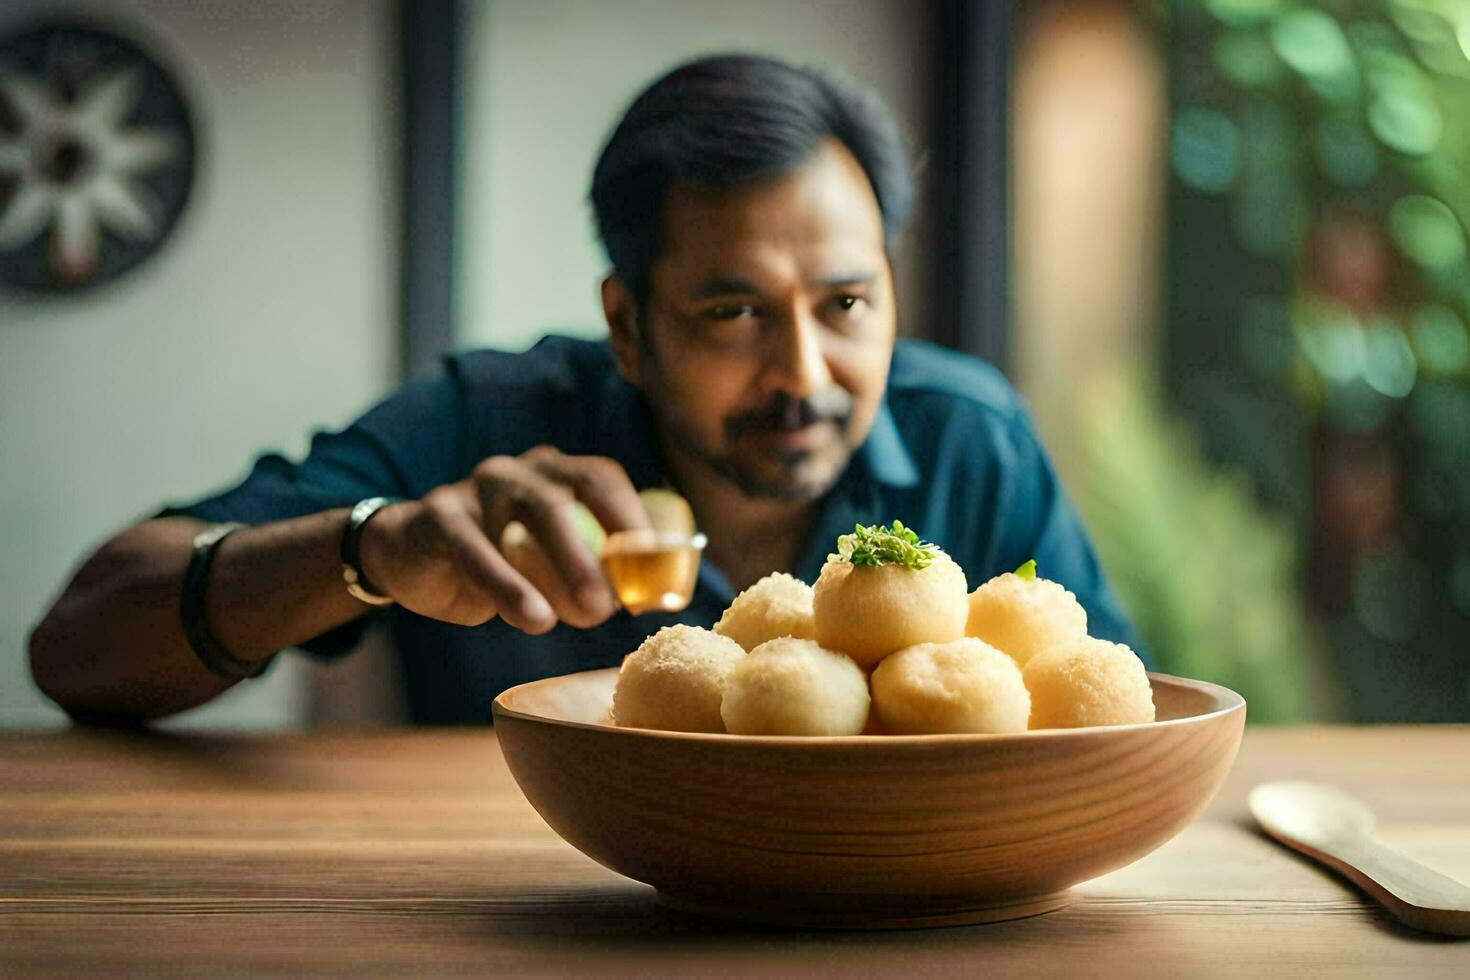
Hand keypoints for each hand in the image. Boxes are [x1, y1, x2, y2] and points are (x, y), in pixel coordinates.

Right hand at [357, 446, 649, 632]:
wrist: (410, 559)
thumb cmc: (499, 562)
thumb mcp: (548, 563)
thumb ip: (593, 569)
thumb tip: (651, 598)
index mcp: (554, 472)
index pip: (601, 478)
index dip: (632, 519)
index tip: (654, 571)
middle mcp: (519, 470)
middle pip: (566, 496)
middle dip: (596, 550)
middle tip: (611, 605)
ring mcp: (476, 488)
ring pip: (524, 519)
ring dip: (559, 570)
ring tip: (582, 618)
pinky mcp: (438, 516)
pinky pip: (474, 548)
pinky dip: (507, 585)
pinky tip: (532, 618)